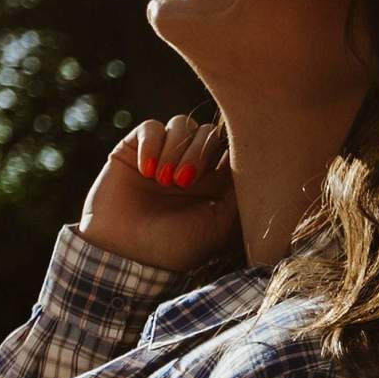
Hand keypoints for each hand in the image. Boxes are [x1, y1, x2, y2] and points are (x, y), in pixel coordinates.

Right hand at [78, 112, 236, 272]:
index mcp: (216, 182)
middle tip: (183, 182)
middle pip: (208, 133)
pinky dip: (151, 144)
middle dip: (199, 152)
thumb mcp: (217, 227)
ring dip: (176, 149)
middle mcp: (191, 165)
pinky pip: (151, 127)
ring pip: (182, 124)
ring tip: (164, 180)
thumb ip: (238, 196)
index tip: (218, 174)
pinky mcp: (135, 150)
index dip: (227, 152)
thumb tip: (254, 166)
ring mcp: (164, 155)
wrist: (124, 253)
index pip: (231, 148)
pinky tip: (145, 170)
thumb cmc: (174, 247)